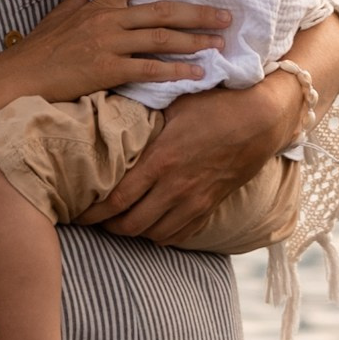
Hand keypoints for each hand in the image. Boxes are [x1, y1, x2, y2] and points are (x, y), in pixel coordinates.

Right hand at [17, 0, 230, 103]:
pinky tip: (196, 74)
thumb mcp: (62, 12)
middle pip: (161, 10)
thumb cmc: (42, 46)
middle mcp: (108, 19)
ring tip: (218, 43)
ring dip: (194, 41)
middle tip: (226, 14)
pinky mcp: (107, 70)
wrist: (21, 75)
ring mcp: (109, 44)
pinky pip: (149, 70)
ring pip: (160, 39)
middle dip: (197, 12)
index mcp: (99, 3)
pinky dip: (175, 72)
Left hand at [86, 71, 304, 241]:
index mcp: (161, 160)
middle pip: (131, 225)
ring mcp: (195, 201)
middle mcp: (176, 187)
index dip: (93, 211)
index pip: (117, 199)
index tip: (76, 211)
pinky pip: (179, 236)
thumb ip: (143, 116)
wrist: (262, 119)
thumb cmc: (215, 104)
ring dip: (133, 232)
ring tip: (118, 222)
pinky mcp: (210, 206)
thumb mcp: (174, 103)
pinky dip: (160, 235)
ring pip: (154, 234)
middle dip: (107, 227)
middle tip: (92, 220)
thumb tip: (110, 112)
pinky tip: (151, 225)